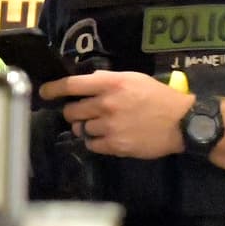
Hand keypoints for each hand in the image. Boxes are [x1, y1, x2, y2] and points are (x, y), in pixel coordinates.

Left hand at [40, 70, 193, 158]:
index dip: (54, 88)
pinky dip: (95, 142)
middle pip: (72, 111)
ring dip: (87, 128)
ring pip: (82, 129)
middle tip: (83, 114)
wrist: (181, 122)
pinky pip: (92, 145)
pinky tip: (107, 137)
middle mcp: (106, 104)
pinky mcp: (115, 145)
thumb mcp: (133, 79)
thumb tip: (85, 85)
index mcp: (111, 84)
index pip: (72, 85)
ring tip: (103, 126)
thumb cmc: (157, 97)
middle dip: (74, 113)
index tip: (44, 92)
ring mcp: (110, 126)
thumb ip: (108, 81)